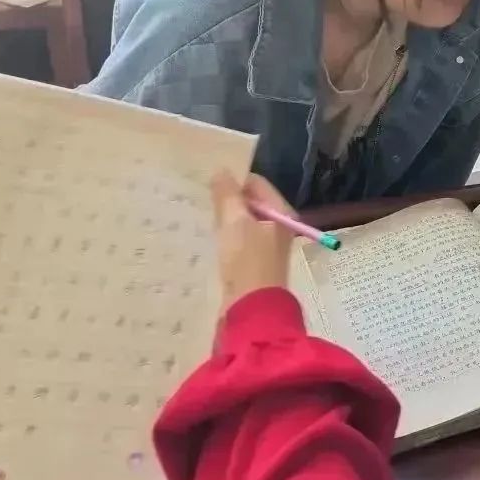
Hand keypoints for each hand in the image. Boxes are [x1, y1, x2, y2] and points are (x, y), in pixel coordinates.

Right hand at [211, 173, 295, 311]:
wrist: (251, 308)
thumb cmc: (247, 261)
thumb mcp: (235, 224)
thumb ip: (228, 196)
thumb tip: (222, 170)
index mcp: (281, 213)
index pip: (258, 184)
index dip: (234, 179)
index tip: (206, 178)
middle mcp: (277, 226)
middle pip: (250, 203)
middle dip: (227, 199)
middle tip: (198, 194)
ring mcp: (266, 245)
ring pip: (242, 222)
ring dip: (223, 217)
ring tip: (198, 211)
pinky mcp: (253, 261)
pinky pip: (237, 239)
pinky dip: (224, 235)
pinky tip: (205, 235)